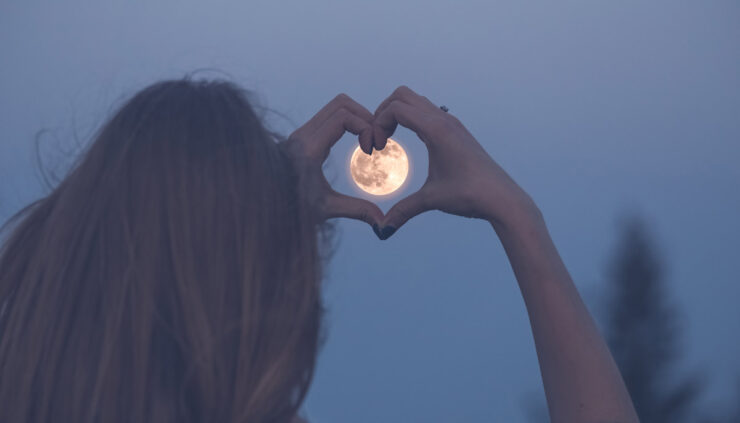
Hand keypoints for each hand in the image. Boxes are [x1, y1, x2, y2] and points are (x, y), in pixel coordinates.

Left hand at [281, 94, 383, 226]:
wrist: (262, 203)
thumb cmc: (290, 209)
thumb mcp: (326, 209)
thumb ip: (357, 211)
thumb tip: (383, 225)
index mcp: (308, 149)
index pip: (343, 117)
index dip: (365, 126)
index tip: (373, 149)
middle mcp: (302, 135)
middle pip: (341, 103)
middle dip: (365, 117)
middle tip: (375, 140)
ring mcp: (300, 133)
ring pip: (334, 107)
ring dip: (356, 117)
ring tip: (368, 140)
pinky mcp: (301, 135)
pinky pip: (328, 116)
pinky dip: (347, 121)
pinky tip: (355, 142)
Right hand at [373, 86, 539, 238]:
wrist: (503, 198)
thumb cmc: (470, 195)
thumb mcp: (432, 200)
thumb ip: (403, 211)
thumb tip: (382, 230)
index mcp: (436, 129)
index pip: (396, 108)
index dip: (378, 124)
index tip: (376, 148)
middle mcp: (444, 120)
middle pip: (403, 95)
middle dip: (383, 112)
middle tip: (377, 138)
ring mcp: (452, 123)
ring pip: (416, 101)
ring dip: (397, 114)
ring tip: (389, 139)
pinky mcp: (456, 131)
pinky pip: (427, 112)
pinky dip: (411, 119)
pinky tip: (410, 141)